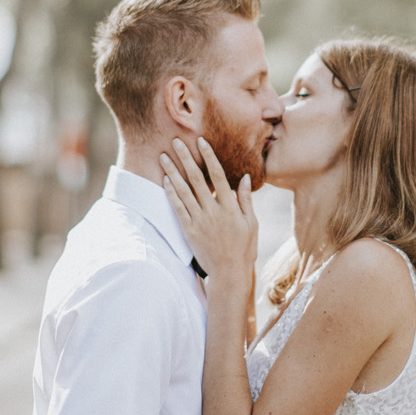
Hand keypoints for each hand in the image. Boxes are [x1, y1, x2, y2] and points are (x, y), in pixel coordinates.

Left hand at [160, 137, 257, 282]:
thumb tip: (245, 177)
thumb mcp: (252, 223)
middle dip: (185, 158)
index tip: (201, 141)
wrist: (229, 273)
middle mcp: (213, 211)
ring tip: (163, 157)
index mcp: (230, 207)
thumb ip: (246, 200)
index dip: (209, 156)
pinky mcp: (189, 231)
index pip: (218, 175)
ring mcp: (199, 221)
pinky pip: (178, 208)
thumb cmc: (244, 248)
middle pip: (197, 179)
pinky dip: (171, 193)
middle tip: (176, 141)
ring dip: (173, 172)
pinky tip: (165, 180)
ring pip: (183, 191)